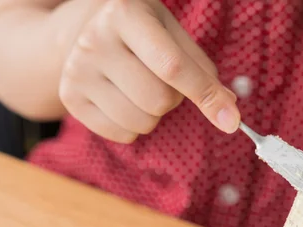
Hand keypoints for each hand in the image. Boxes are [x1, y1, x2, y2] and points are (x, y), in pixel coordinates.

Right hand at [59, 0, 239, 141]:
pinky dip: (134, 127)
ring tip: (142, 88)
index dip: (205, 95)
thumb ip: (200, 67)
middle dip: (173, 100)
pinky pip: (122, 135)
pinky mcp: (70, 98)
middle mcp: (94, 40)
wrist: (83, 29)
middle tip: (163, 81)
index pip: (172, 66)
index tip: (232, 120)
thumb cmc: (140, 31)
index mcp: (125, 14)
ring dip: (154, 116)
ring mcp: (77, 71)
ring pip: (141, 123)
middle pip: (158, 101)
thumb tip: (228, 110)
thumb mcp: (170, 31)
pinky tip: (124, 100)